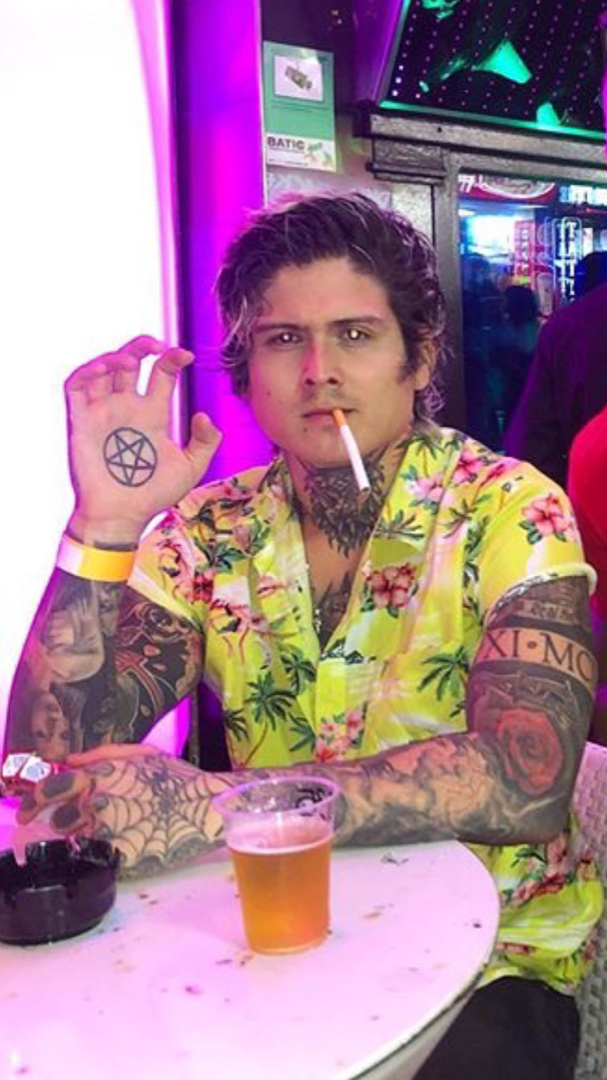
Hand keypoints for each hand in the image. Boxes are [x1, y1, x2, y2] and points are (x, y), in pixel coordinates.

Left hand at [17, 745, 230, 877]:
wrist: (209, 806)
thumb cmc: (177, 778)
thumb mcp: (143, 754)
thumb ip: (102, 753)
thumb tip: (68, 762)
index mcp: (101, 775)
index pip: (50, 790)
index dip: (32, 802)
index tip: (26, 812)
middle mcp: (99, 802)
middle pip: (60, 821)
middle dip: (66, 822)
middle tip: (82, 823)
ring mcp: (110, 832)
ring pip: (78, 841)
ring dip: (88, 838)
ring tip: (114, 831)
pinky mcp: (122, 857)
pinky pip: (101, 859)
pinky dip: (108, 855)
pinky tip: (129, 844)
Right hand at [65, 336, 221, 543]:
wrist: (121, 516)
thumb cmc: (153, 495)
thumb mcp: (190, 468)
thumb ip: (205, 442)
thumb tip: (204, 415)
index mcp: (152, 414)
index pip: (161, 374)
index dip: (171, 359)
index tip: (187, 356)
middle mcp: (127, 408)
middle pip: (130, 362)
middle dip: (142, 346)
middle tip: (157, 345)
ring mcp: (103, 412)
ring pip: (102, 369)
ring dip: (115, 356)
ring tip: (131, 360)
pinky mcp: (81, 421)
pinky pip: (76, 386)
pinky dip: (87, 371)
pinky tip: (104, 369)